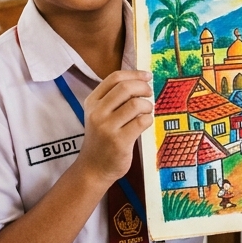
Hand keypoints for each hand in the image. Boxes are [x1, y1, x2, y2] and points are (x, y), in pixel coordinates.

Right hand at [75, 70, 153, 185]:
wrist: (93, 168)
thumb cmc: (102, 138)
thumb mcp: (100, 114)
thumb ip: (114, 98)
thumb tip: (142, 80)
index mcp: (92, 102)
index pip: (114, 78)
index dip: (134, 74)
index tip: (147, 76)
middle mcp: (97, 113)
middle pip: (126, 88)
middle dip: (143, 87)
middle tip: (149, 94)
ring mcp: (107, 128)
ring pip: (136, 104)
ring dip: (147, 106)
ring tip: (146, 112)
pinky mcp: (119, 141)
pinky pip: (142, 122)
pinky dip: (148, 119)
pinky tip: (145, 124)